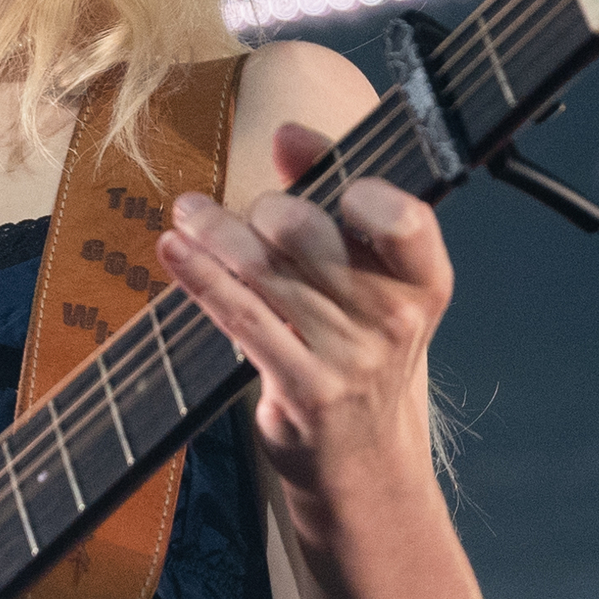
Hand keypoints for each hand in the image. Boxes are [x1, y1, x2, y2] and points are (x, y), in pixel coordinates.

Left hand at [156, 122, 454, 507]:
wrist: (365, 464)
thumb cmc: (363, 354)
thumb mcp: (374, 284)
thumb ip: (337, 202)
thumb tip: (291, 134)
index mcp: (425, 280)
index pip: (403, 217)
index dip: (358, 186)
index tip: (313, 165)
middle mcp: (394, 318)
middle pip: (311, 234)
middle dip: (265, 212)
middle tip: (244, 216)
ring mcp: (349, 357)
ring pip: (264, 272)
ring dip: (214, 234)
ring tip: (188, 214)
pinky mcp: (302, 388)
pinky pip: (239, 317)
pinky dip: (200, 276)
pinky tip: (174, 251)